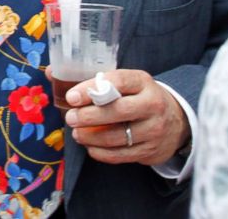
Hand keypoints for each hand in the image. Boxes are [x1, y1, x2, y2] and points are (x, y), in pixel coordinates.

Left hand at [59, 68, 189, 165]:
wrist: (176, 121)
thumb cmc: (139, 97)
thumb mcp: (125, 82)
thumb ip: (92, 78)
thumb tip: (51, 72)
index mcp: (143, 82)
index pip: (117, 81)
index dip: (92, 89)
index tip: (72, 96)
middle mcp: (152, 104)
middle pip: (118, 111)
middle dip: (89, 116)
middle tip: (70, 118)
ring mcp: (154, 130)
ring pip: (118, 136)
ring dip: (92, 137)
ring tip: (76, 133)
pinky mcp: (151, 151)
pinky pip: (122, 155)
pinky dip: (102, 152)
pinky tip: (90, 146)